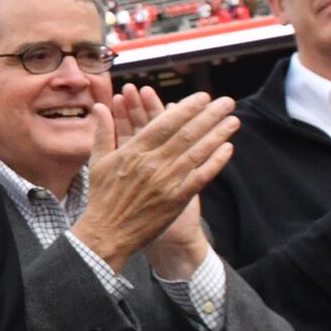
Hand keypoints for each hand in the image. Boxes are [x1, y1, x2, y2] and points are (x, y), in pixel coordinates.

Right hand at [77, 89, 235, 272]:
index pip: (165, 123)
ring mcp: (166, 181)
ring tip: (233, 120)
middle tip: (227, 102)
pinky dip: (215, 161)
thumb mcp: (98, 161)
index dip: (187, 108)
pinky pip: (200, 177)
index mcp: (134, 151)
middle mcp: (152, 163)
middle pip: (186, 133)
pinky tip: (227, 148)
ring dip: (217, 134)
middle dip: (209, 115)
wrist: (108, 233)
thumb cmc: (102, 197)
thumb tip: (101, 107)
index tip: (203, 97)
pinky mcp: (176, 199)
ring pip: (197, 152)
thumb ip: (102, 132)